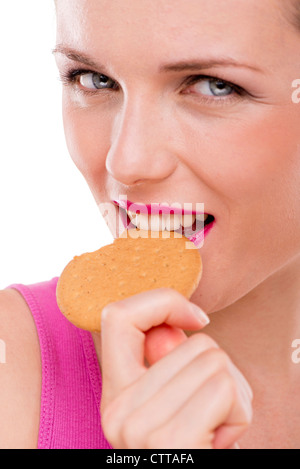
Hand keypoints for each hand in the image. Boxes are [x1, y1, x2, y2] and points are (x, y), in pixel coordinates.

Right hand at [100, 288, 252, 448]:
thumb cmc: (194, 448)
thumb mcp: (175, 405)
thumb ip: (172, 363)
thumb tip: (187, 325)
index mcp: (116, 392)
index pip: (118, 315)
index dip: (162, 301)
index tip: (196, 319)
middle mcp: (118, 407)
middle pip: (198, 344)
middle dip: (223, 372)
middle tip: (215, 410)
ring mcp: (139, 426)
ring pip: (216, 362)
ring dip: (236, 395)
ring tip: (218, 427)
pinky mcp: (170, 441)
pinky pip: (225, 389)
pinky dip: (240, 413)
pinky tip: (221, 440)